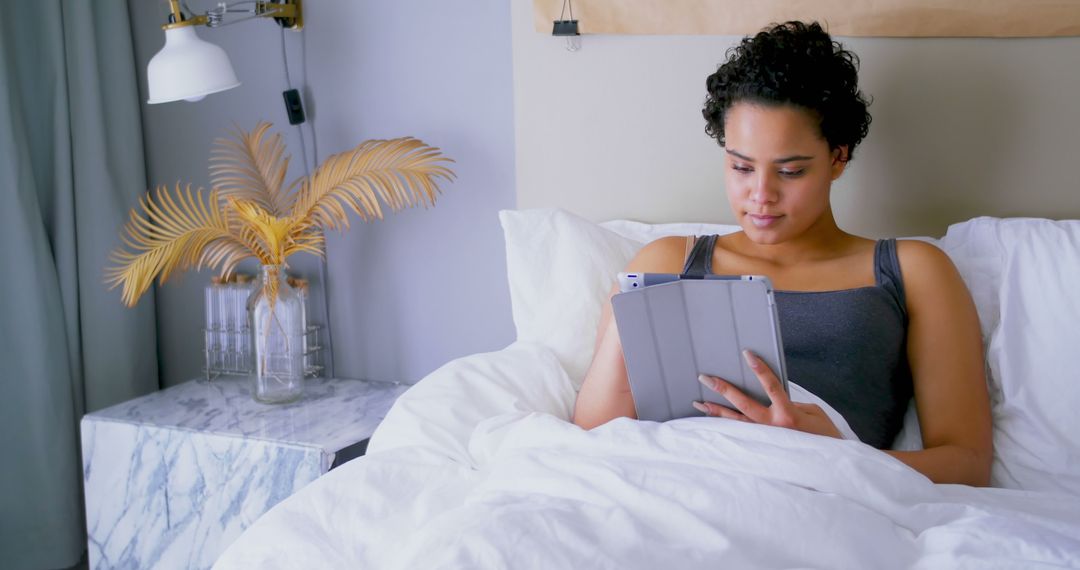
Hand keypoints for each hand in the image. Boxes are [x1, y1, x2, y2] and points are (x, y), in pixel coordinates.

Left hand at [693, 350, 842, 439]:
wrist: (827, 463)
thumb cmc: (823, 434)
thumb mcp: (812, 411)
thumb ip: (789, 402)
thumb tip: (769, 397)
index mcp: (788, 413)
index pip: (771, 385)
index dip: (759, 369)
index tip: (747, 354)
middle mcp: (773, 426)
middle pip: (743, 404)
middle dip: (724, 389)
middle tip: (705, 377)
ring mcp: (766, 438)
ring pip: (736, 422)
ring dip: (717, 411)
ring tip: (699, 403)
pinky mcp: (763, 447)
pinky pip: (741, 435)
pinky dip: (727, 428)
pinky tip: (713, 423)